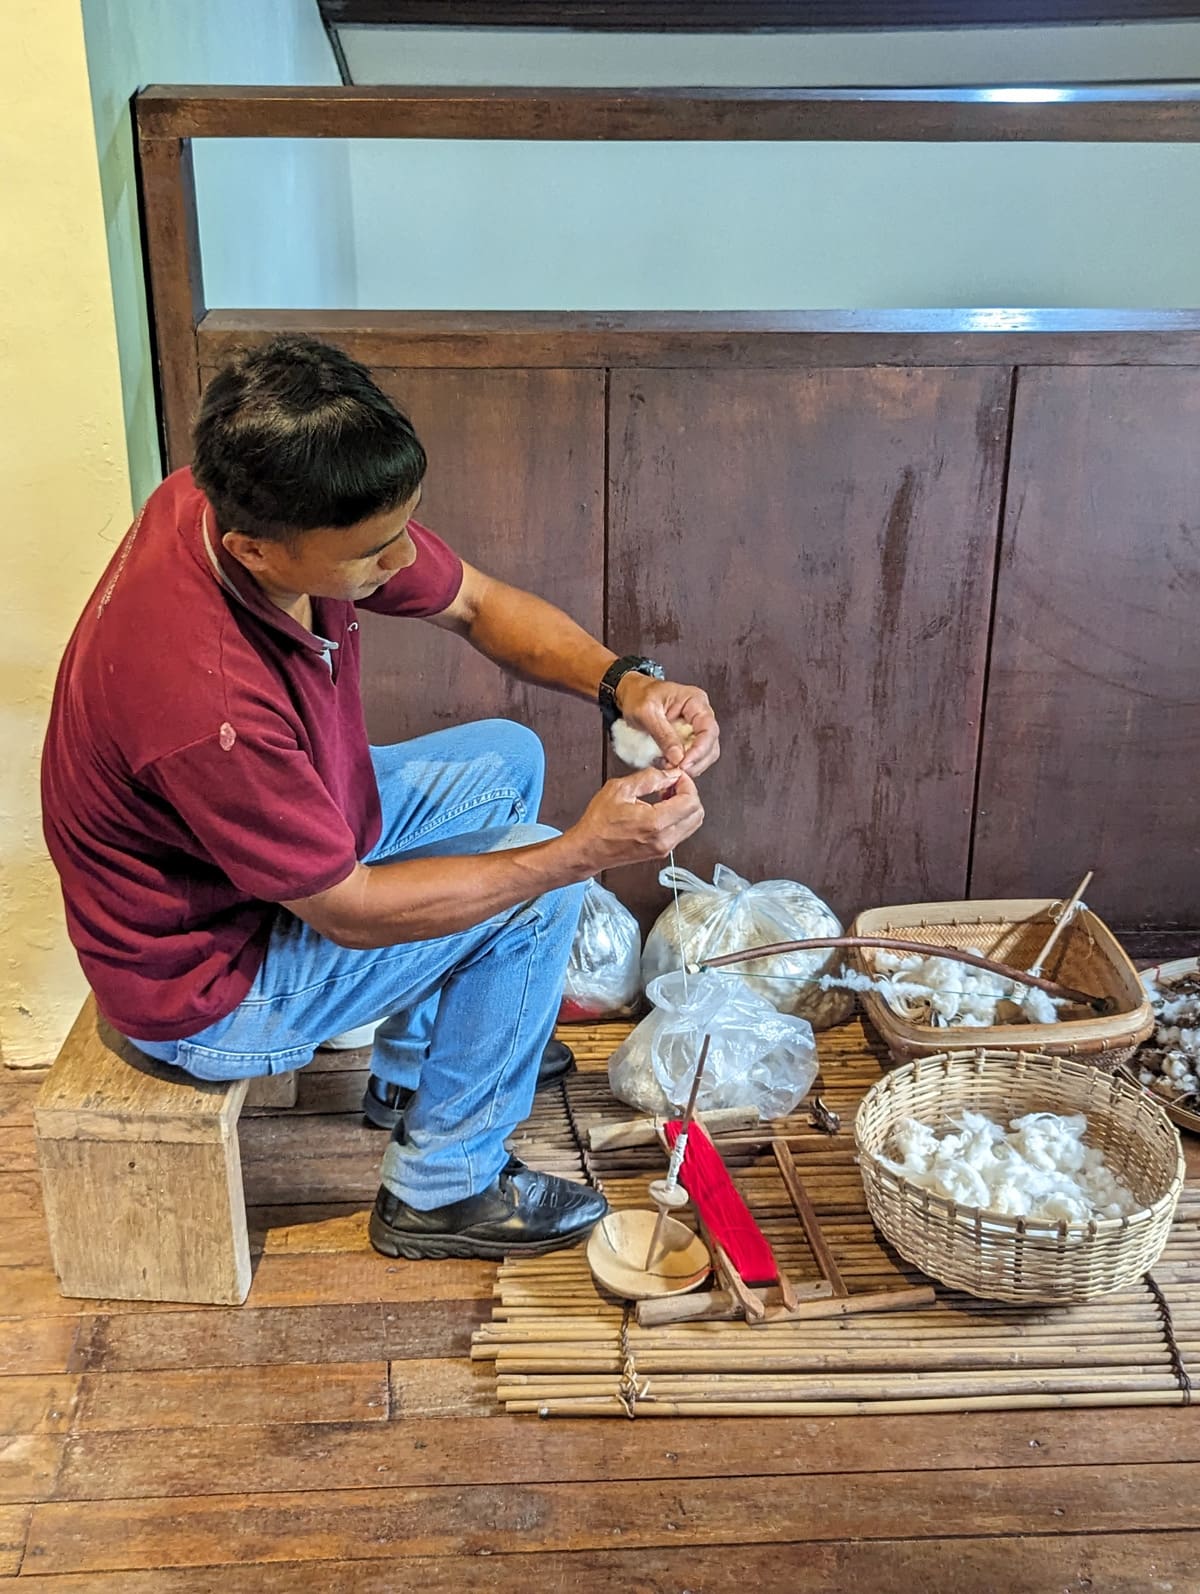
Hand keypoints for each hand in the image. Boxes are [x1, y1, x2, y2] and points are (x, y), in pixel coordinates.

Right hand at [568, 767, 704, 871]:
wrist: (588, 850)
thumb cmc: (598, 823)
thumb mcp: (620, 789)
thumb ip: (649, 778)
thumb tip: (669, 774)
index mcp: (655, 823)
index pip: (691, 800)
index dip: (687, 784)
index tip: (676, 777)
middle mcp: (664, 839)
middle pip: (697, 813)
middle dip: (689, 794)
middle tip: (673, 785)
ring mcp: (664, 848)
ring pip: (692, 824)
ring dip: (685, 806)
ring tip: (666, 796)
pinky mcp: (661, 852)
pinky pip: (682, 832)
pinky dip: (678, 818)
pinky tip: (662, 809)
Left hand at [615, 672, 719, 776]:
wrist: (631, 693)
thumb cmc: (638, 695)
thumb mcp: (646, 713)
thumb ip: (663, 734)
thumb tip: (678, 757)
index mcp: (695, 701)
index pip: (708, 729)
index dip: (700, 750)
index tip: (684, 764)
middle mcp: (700, 714)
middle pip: (711, 744)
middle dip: (696, 761)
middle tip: (676, 770)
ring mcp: (695, 727)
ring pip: (705, 754)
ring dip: (690, 766)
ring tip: (670, 768)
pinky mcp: (688, 738)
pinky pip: (693, 756)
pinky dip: (683, 764)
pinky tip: (669, 765)